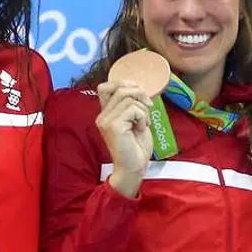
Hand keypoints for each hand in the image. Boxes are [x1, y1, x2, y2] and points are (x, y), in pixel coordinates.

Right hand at [94, 82, 153, 196]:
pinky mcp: (113, 126)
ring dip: (143, 108)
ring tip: (143, 122)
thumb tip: (138, 89)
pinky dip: (142, 116)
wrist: (134, 168)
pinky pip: (133, 108)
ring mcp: (106, 120)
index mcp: (106, 114)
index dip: (123, 84)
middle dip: (139, 93)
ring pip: (128, 98)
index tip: (138, 95)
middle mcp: (102, 116)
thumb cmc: (136, 148)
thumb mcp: (135, 121)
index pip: (105, 87)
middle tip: (149, 107)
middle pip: (120, 88)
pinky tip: (141, 128)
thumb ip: (133, 105)